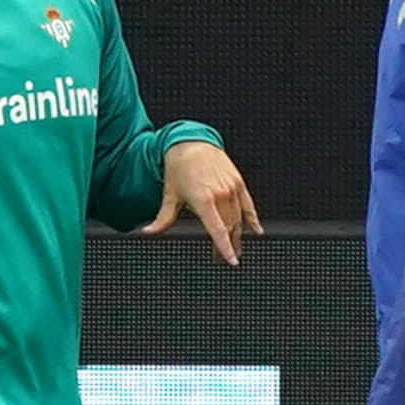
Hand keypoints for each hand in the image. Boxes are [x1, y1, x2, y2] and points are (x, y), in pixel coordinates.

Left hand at [143, 140, 263, 265]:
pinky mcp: (238, 182)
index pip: (218, 230)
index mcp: (203, 200)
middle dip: (227, 245)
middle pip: (228, 228)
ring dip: (237, 235)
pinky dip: (253, 219)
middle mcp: (220, 195)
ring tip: (235, 248)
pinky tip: (257, 230)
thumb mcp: (169, 195)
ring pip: (238, 219)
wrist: (191, 143)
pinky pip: (248, 205)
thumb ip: (162, 219)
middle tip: (223, 257)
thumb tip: (147, 232)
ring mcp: (231, 188)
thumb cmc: (179, 167)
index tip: (231, 261)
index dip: (225, 248)